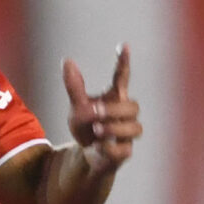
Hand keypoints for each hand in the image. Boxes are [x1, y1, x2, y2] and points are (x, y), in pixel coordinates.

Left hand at [63, 46, 140, 173]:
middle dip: (115, 109)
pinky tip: (98, 145)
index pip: (122, 77)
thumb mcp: (77, 106)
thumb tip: (67, 60)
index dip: (123, 62)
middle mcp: (124, 116)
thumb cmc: (87, 128)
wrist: (86, 157)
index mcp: (114, 98)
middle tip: (96, 112)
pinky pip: (125, 150)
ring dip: (115, 127)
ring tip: (96, 128)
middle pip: (134, 107)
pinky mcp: (123, 153)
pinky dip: (110, 147)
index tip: (122, 46)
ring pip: (135, 128)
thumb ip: (74, 86)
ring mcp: (126, 135)